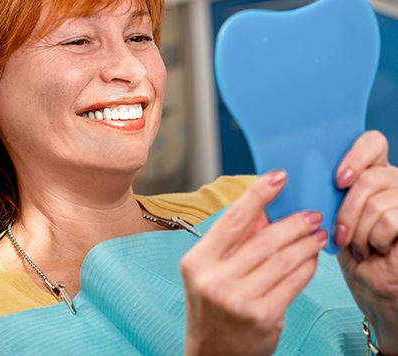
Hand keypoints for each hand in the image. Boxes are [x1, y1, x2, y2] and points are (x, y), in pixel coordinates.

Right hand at [181, 171, 326, 355]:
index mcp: (197, 261)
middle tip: (311, 214)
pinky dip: (307, 267)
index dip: (258, 195)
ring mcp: (238, 300)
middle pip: (264, 240)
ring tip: (317, 233)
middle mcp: (214, 279)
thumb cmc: (212, 308)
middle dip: (293, 222)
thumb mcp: (211, 271)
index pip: (232, 220)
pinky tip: (312, 258)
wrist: (212, 355)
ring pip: (282, 260)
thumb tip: (265, 211)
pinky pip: (293, 283)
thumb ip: (235, 241)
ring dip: (305, 243)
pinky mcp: (263, 318)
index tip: (278, 177)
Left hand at [334, 130, 397, 353]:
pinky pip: (391, 221)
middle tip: (340, 232)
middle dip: (347, 210)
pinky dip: (375, 240)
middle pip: (370, 177)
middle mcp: (394, 181)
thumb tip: (282, 173)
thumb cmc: (348, 248)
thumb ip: (320, 187)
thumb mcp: (330, 212)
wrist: (371, 287)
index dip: (356, 156)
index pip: (372, 141)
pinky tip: (373, 250)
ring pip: (378, 201)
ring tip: (358, 245)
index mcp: (372, 170)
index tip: (338, 180)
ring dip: (360, 231)